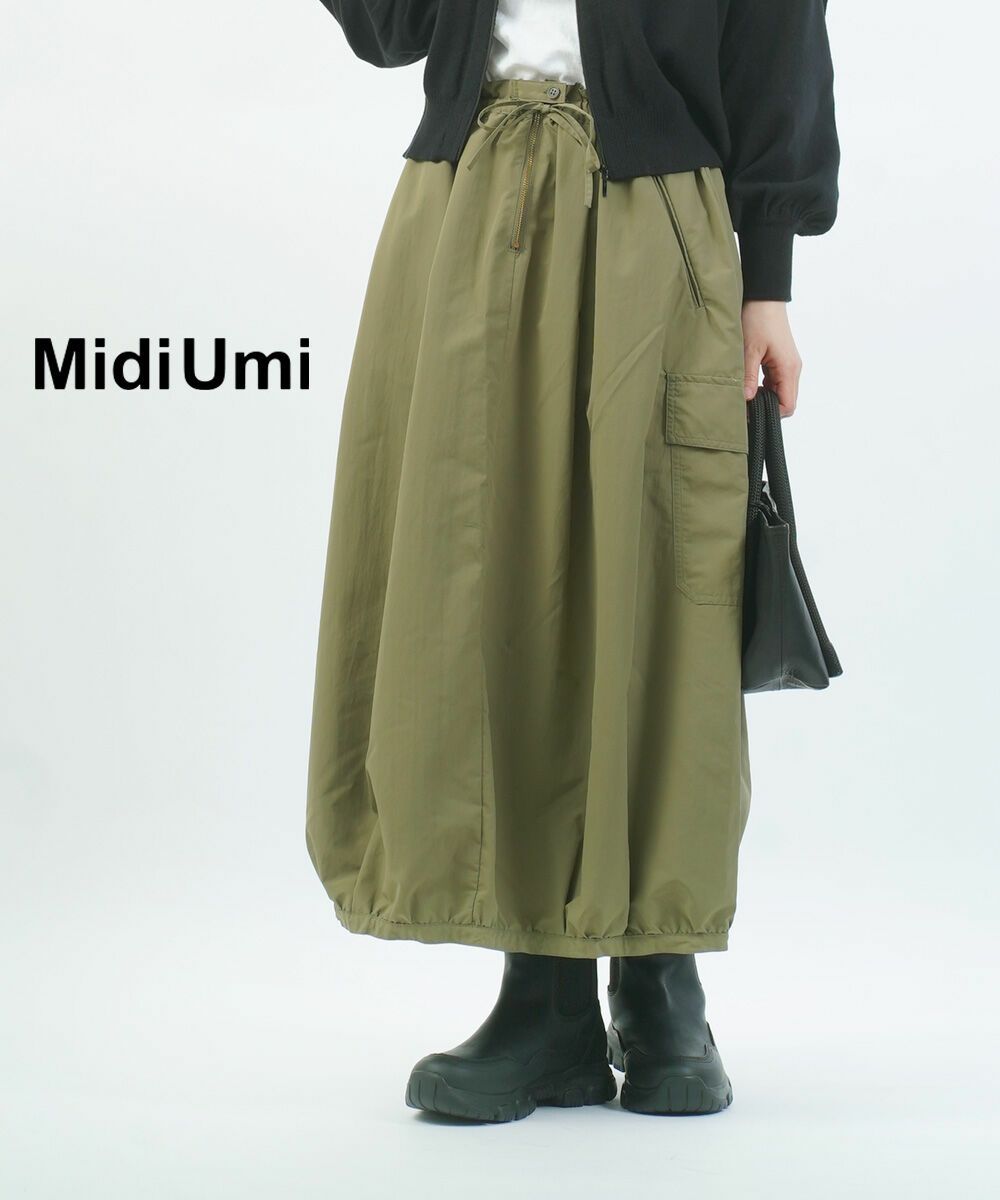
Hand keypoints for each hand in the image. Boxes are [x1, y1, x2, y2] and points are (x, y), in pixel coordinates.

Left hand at [741, 300, 801, 416]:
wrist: (763, 296)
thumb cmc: (758, 318)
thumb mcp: (749, 350)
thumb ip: (748, 376)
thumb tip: (747, 400)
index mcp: (789, 368)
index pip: (788, 406)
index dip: (771, 414)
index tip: (750, 413)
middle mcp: (792, 368)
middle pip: (784, 401)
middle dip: (766, 407)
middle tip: (743, 406)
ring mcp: (787, 364)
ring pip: (778, 392)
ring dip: (762, 396)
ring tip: (743, 393)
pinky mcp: (780, 360)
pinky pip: (774, 381)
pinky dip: (762, 386)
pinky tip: (747, 382)